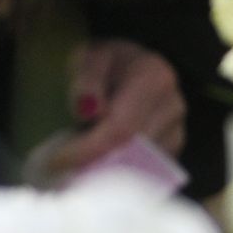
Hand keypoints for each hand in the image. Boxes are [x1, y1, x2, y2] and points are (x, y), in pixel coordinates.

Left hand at [37, 39, 185, 177]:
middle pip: (131, 153)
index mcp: (155, 79)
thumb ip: (86, 80)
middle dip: (92, 166)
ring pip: (139, 167)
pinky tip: (95, 168)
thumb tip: (88, 110)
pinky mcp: (172, 150)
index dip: (87, 150)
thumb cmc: (108, 63)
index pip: (120, 129)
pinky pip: (144, 172)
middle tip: (59, 172)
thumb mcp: (89, 57)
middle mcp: (173, 107)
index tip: (56, 161)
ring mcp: (177, 131)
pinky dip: (117, 175)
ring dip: (104, 172)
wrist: (134, 66)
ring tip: (74, 168)